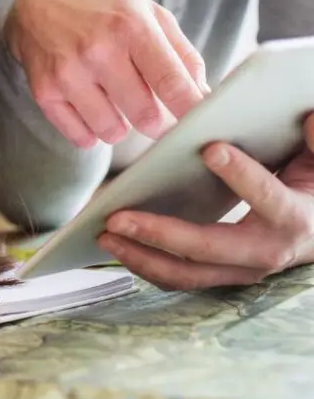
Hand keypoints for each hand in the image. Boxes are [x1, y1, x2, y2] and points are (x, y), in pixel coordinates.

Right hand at [5, 0, 207, 147]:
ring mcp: (67, 72)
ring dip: (121, 126)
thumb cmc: (102, 7)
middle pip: (145, 116)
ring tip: (114, 101)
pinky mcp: (44, 91)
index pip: (171, 82)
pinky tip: (91, 107)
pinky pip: (81, 138)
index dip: (192, 112)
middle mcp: (97, 49)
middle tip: (157, 115)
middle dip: (158, 123)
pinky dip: (92, 131)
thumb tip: (204, 100)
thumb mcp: (148, 13)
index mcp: (131, 25)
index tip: (202, 127)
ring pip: (112, 132)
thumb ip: (183, 55)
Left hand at [98, 114, 313, 288]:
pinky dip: (144, 264)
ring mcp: (240, 269)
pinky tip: (115, 245)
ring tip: (105, 234)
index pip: (268, 198)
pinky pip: (179, 277)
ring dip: (141, 256)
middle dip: (161, 234)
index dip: (242, 175)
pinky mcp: (220, 274)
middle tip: (119, 217)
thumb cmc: (313, 188)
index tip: (211, 149)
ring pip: (187, 273)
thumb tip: (309, 121)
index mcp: (295, 218)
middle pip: (209, 248)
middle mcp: (266, 252)